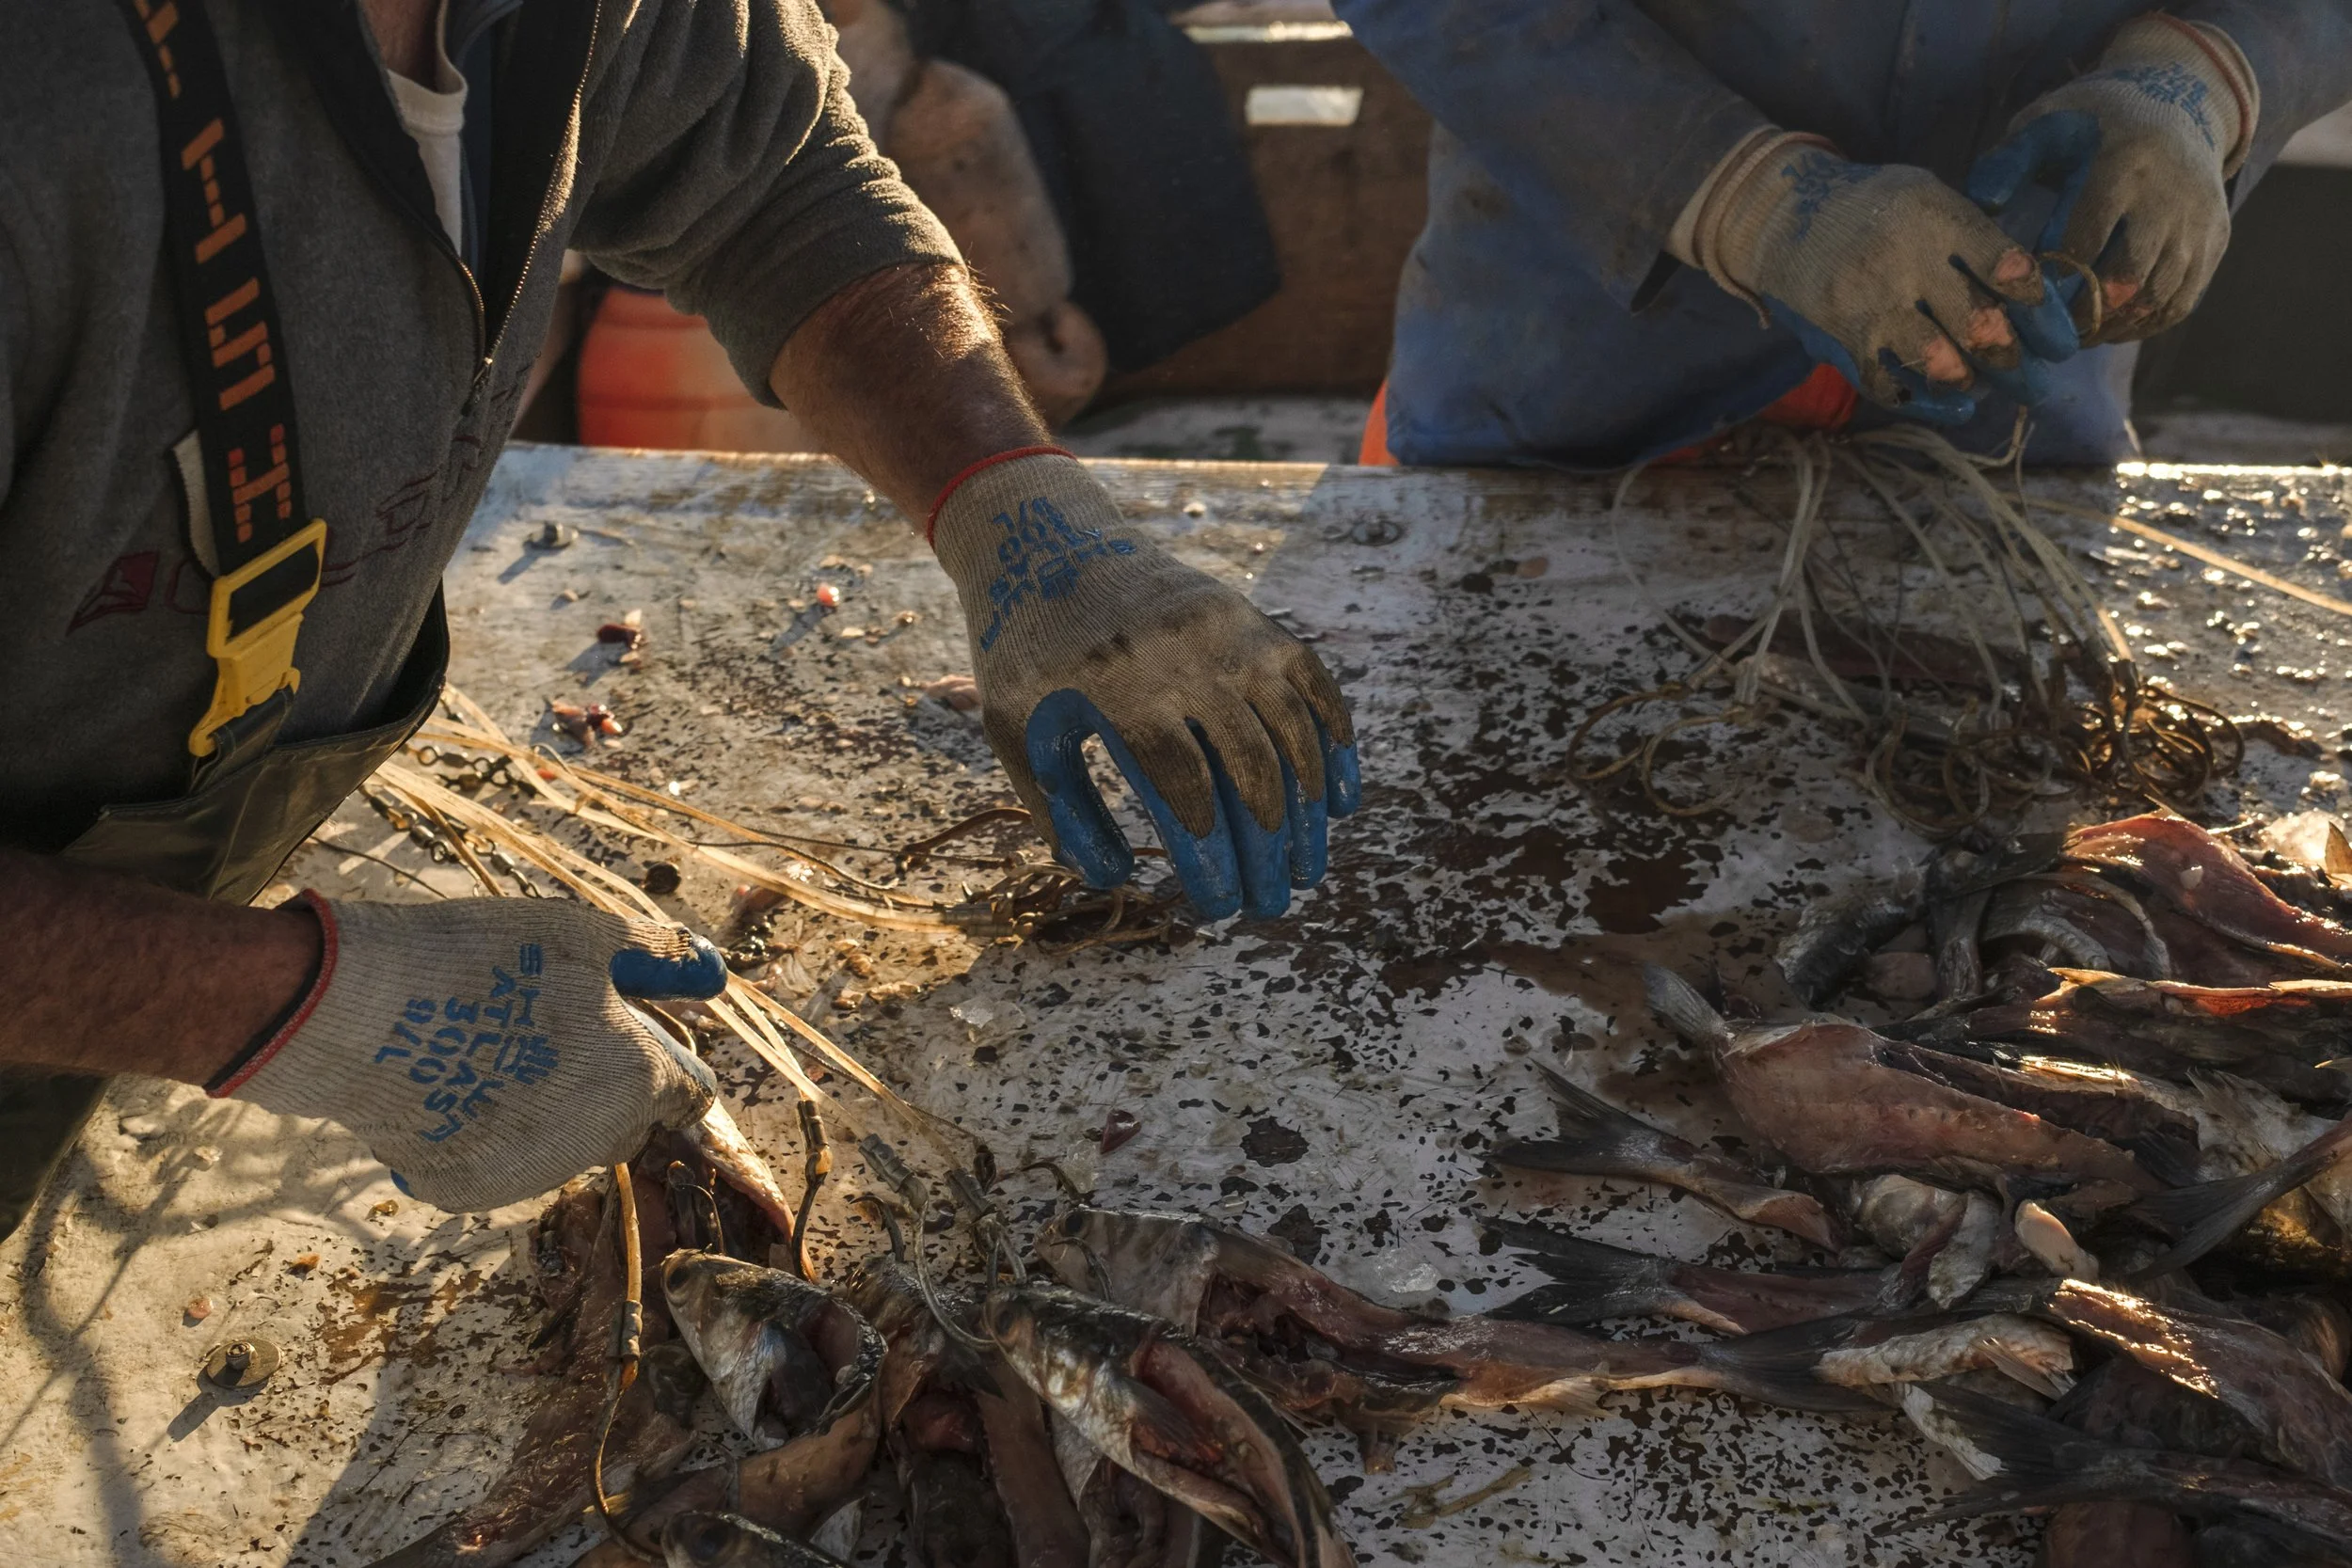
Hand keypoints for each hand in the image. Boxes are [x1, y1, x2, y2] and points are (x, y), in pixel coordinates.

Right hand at [220, 894, 726, 1210]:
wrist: (354, 1012)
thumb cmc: (481, 961)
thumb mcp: (584, 936)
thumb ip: (658, 957)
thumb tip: (716, 970)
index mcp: (635, 1084)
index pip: (690, 1095)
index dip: (668, 1059)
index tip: (633, 1029)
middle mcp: (593, 1144)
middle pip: (629, 1123)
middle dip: (614, 1086)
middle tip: (555, 1028)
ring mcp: (527, 1175)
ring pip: (566, 1144)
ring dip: (553, 1108)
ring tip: (494, 1045)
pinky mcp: (463, 1190)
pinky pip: (497, 1160)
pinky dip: (487, 1130)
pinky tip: (453, 1078)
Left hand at [931, 452, 1357, 919]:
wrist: (1053, 544)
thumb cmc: (1027, 652)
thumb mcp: (1013, 726)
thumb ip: (1056, 806)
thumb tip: (1111, 880)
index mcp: (1123, 691)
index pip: (1185, 791)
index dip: (1208, 855)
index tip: (1219, 905)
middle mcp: (1188, 661)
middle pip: (1249, 769)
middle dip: (1267, 848)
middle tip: (1272, 904)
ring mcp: (1231, 637)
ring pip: (1290, 733)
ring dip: (1306, 810)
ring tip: (1308, 869)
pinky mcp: (1255, 622)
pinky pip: (1313, 686)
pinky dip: (1333, 742)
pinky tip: (1338, 799)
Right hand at [1689, 135, 2075, 418]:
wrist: (1782, 215)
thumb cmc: (1873, 205)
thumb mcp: (1928, 193)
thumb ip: (1977, 233)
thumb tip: (2035, 288)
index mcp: (1940, 218)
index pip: (2010, 271)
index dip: (2043, 312)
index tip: (2059, 338)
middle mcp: (1909, 262)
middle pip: (1982, 326)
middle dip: (2017, 363)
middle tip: (2035, 379)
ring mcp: (1874, 302)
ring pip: (1941, 363)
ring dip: (1970, 380)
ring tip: (1981, 382)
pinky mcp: (1845, 335)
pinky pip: (1890, 384)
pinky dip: (1924, 401)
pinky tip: (1952, 403)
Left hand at [1967, 17, 2254, 344]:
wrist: (2180, 102)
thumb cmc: (2093, 123)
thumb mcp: (2048, 123)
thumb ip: (2009, 159)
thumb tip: (1983, 202)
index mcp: (2121, 165)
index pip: (2083, 239)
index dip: (2048, 278)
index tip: (2019, 296)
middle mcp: (2167, 196)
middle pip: (2125, 277)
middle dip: (2081, 314)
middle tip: (2046, 332)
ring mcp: (2197, 220)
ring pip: (2156, 296)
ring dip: (2112, 326)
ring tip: (2075, 335)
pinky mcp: (2216, 239)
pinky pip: (2182, 300)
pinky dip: (2144, 324)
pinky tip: (2111, 327)